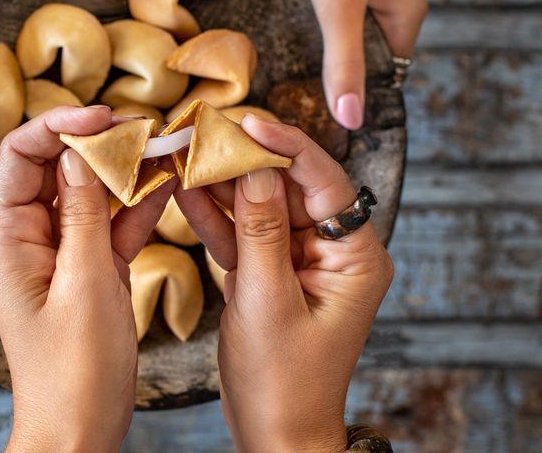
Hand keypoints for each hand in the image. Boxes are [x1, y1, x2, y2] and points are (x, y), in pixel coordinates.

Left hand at [0, 106, 174, 450]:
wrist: (78, 432)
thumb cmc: (73, 370)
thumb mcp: (85, 283)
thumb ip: (84, 212)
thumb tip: (80, 150)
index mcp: (6, 237)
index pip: (21, 155)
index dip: (60, 123)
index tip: (106, 112)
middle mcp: (27, 237)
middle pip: (56, 165)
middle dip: (100, 141)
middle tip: (147, 127)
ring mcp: (59, 253)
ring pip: (89, 191)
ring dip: (125, 169)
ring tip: (166, 146)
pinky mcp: (89, 269)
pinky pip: (110, 223)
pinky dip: (138, 204)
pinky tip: (169, 182)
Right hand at [175, 116, 393, 451]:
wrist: (275, 436)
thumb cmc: (283, 381)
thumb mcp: (267, 301)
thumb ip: (259, 230)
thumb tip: (254, 166)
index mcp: (356, 257)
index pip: (324, 182)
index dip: (286, 147)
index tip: (247, 121)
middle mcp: (334, 252)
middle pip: (289, 188)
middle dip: (245, 159)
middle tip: (203, 130)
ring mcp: (300, 262)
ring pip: (261, 207)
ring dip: (224, 183)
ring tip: (185, 150)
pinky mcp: (271, 275)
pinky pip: (244, 235)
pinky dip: (216, 217)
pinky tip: (185, 189)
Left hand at [278, 0, 426, 129]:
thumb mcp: (339, 3)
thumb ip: (346, 62)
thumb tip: (351, 119)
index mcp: (402, 16)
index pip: (388, 80)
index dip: (360, 106)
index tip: (326, 134)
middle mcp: (387, 4)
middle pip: (365, 61)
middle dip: (335, 85)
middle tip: (295, 115)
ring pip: (341, 36)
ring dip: (318, 57)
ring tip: (285, 88)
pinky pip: (322, 13)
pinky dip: (306, 28)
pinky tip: (283, 42)